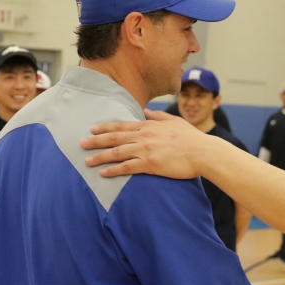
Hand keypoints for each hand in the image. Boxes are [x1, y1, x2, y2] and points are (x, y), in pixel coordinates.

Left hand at [80, 110, 210, 177]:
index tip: (92, 129)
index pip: (123, 126)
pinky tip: (103, 173)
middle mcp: (144, 136)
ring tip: (87, 160)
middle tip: (81, 144)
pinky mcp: (150, 164)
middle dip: (96, 140)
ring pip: (117, 152)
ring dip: (100, 156)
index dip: (106, 127)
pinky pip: (127, 167)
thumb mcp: (175, 121)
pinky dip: (113, 170)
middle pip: (115, 137)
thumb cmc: (192, 138)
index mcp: (150, 126)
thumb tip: (146, 111)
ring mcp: (146, 150)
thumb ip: (159, 116)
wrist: (203, 152)